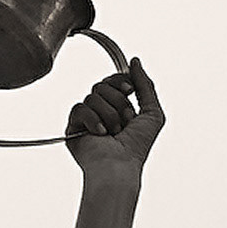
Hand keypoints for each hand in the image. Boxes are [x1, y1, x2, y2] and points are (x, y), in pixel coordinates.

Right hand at [65, 56, 164, 177]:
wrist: (120, 166)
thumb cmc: (137, 147)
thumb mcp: (152, 113)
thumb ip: (146, 85)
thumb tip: (136, 62)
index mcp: (119, 108)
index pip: (113, 81)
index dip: (121, 81)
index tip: (130, 91)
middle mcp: (102, 112)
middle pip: (102, 85)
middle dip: (118, 102)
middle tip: (124, 121)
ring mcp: (87, 120)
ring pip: (93, 96)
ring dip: (109, 114)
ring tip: (113, 132)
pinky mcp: (73, 127)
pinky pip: (79, 108)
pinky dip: (93, 120)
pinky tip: (100, 133)